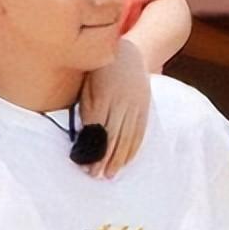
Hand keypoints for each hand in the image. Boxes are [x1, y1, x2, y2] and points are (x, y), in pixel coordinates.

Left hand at [79, 40, 150, 177]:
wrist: (129, 53)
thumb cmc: (99, 71)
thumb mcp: (87, 86)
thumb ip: (86, 110)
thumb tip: (84, 137)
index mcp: (104, 97)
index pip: (98, 130)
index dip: (92, 150)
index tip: (84, 164)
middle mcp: (122, 103)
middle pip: (113, 137)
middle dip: (104, 159)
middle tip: (95, 176)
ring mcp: (136, 106)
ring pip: (128, 137)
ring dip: (119, 159)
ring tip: (109, 175)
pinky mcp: (145, 108)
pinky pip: (140, 132)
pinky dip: (132, 149)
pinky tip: (125, 161)